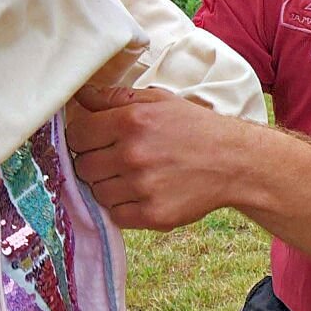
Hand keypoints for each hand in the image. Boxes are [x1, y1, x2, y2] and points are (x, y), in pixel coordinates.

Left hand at [65, 84, 238, 230]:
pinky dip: (125, 207)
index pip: (76, 135)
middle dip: (96, 163)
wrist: (234, 161)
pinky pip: (116, 215)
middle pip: (83, 167)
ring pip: (98, 192)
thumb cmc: (194, 128)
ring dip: (110, 186)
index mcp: (131, 121)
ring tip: (135, 176)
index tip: (96, 141)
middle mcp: (133, 154)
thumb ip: (114, 98)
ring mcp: (142, 187)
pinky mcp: (153, 214)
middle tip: (119, 159)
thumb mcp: (158, 101)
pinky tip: (143, 194)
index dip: (83, 138)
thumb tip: (80, 95)